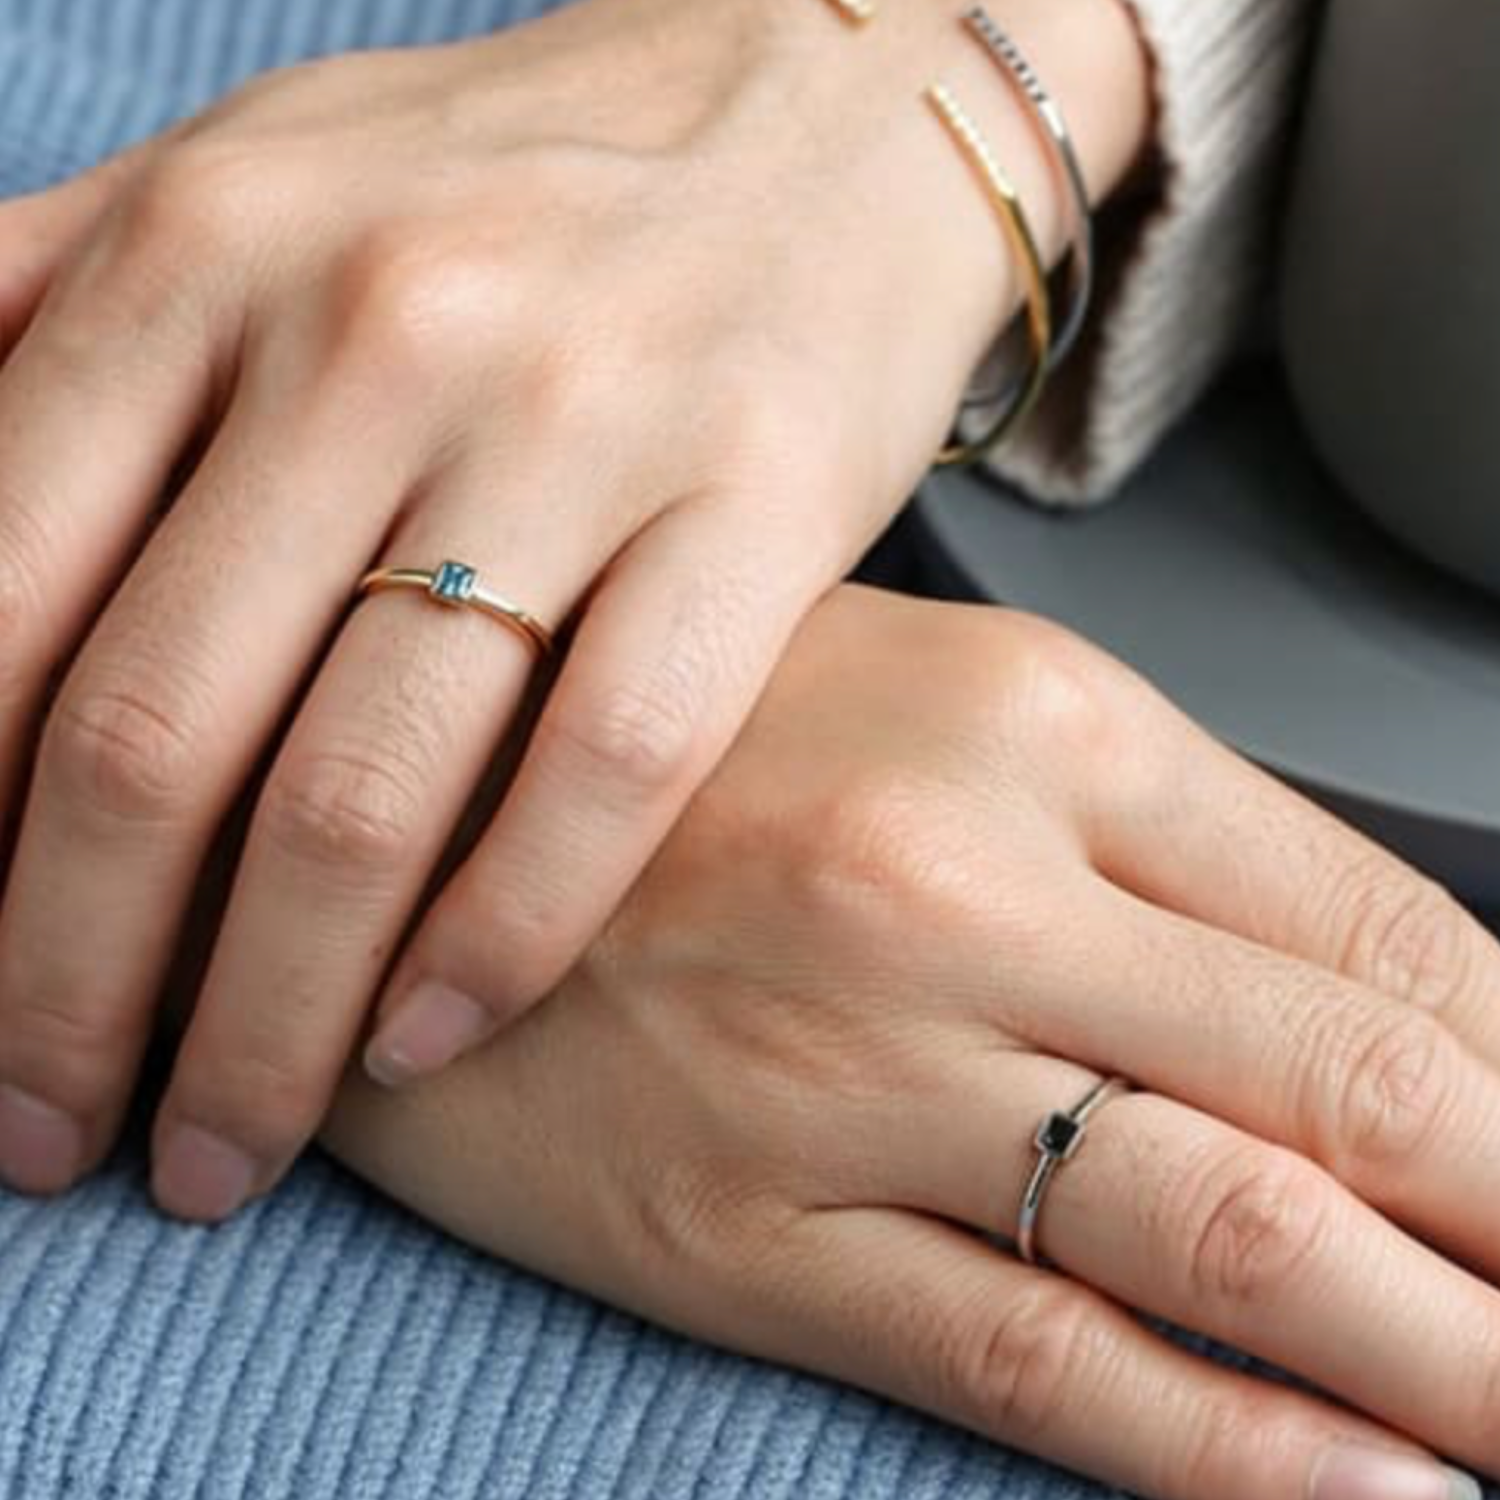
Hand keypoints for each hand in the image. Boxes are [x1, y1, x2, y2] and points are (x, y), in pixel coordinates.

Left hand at [0, 0, 1148, 1217]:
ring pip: (370, 790)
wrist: (816, 114)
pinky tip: (427, 1038)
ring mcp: (583, 419)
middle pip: (161, 737)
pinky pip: (609, 768)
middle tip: (58, 1139)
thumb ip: (43, 327)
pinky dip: (500, 939)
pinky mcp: (761, 500)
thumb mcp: (250, 187)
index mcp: (209, 253)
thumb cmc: (516, 185)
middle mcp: (378, 331)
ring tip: (221, 1144)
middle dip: (70, 991)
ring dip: (265, 1021)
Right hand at [318, 585, 1499, 1499]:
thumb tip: (1386, 988)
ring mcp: (858, 1067)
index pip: (1388, 921)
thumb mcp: (938, 705)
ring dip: (1450, 1364)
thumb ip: (1157, 843)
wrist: (399, 816)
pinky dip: (1233, 1453)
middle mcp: (968, 886)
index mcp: (1038, 728)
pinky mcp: (749, 1225)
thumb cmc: (677, 744)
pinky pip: (1038, 1357)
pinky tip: (1364, 1497)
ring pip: (1232, 1239)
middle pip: (1362, 1087)